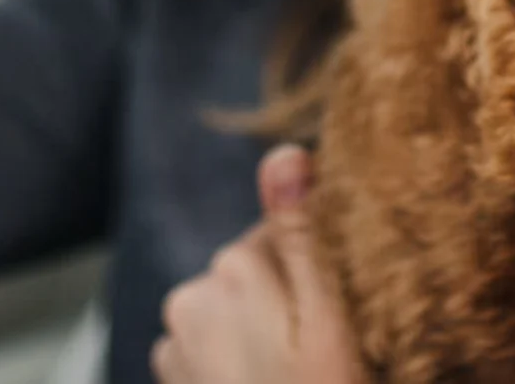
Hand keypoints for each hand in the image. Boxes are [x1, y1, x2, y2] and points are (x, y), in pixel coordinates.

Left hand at [151, 145, 363, 383]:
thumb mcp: (328, 321)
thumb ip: (303, 237)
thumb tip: (283, 154)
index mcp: (234, 269)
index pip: (287, 231)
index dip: (322, 267)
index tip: (342, 309)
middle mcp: (192, 297)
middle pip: (258, 271)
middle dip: (289, 299)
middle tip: (322, 349)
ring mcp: (174, 343)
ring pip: (236, 310)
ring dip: (262, 331)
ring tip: (295, 370)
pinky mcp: (172, 377)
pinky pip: (213, 348)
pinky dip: (237, 360)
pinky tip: (266, 380)